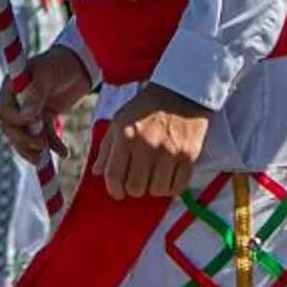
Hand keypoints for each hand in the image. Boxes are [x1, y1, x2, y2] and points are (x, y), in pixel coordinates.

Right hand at [0, 45, 93, 159]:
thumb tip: (26, 118)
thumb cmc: (60, 62)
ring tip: (45, 160)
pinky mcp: (46, 118)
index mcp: (11, 89)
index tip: (34, 124)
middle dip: (24, 141)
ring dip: (34, 150)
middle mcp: (18, 102)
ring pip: (26, 137)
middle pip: (13, 129)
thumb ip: (35, 94)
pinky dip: (53, 147)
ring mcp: (32, 111)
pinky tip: (64, 153)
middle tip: (40, 147)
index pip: (4, 113)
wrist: (82, 62)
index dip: (16, 123)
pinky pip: (45, 137)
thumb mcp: (47, 75)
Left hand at [97, 85, 211, 200]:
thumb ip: (106, 147)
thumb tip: (97, 172)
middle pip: (135, 187)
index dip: (114, 189)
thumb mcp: (119, 121)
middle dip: (133, 190)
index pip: (114, 175)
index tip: (117, 192)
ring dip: (153, 189)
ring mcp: (169, 151)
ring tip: (153, 179)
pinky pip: (178, 186)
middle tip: (137, 183)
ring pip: (157, 190)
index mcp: (125, 136)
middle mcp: (146, 145)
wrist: (181, 93)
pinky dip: (171, 187)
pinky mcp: (189, 155)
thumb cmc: (146, 108)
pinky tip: (168, 178)